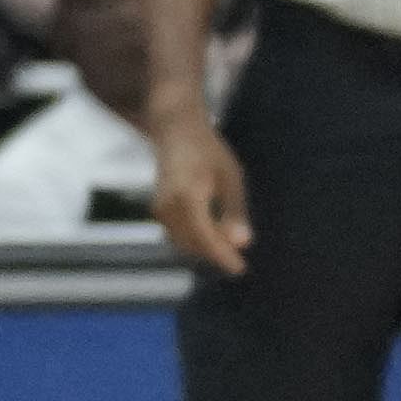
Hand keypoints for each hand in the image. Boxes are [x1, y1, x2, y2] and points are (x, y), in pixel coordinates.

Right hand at [149, 106, 252, 277]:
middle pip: (193, 244)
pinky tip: (210, 237)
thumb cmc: (208, 151)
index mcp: (187, 198)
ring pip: (183, 241)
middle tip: (238, 260)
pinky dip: (194, 240)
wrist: (175, 131)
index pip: (205, 238)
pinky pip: (176, 234)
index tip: (240, 269)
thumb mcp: (230, 178)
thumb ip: (235, 212)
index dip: (223, 257)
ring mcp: (159, 209)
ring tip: (227, 251)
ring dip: (204, 249)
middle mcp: (168, 207)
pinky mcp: (158, 210)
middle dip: (215, 254)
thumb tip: (243, 244)